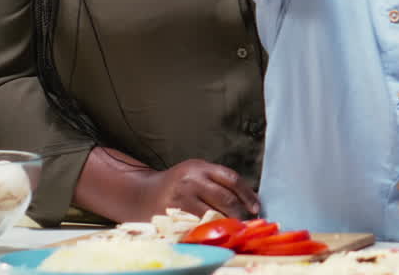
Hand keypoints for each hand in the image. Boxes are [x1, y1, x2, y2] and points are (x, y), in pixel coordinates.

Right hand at [140, 159, 260, 220]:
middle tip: (246, 221)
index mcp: (201, 167)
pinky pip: (198, 224)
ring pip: (214, 214)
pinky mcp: (174, 214)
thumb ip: (217, 180)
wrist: (143, 193)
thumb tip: (247, 197)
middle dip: (239, 212)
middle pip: (225, 198)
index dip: (248, 195)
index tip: (256, 208)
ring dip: (227, 223)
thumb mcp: (196, 172)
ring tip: (233, 227)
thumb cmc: (177, 183)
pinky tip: (215, 231)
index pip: (232, 179)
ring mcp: (182, 198)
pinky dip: (210, 229)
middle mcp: (192, 180)